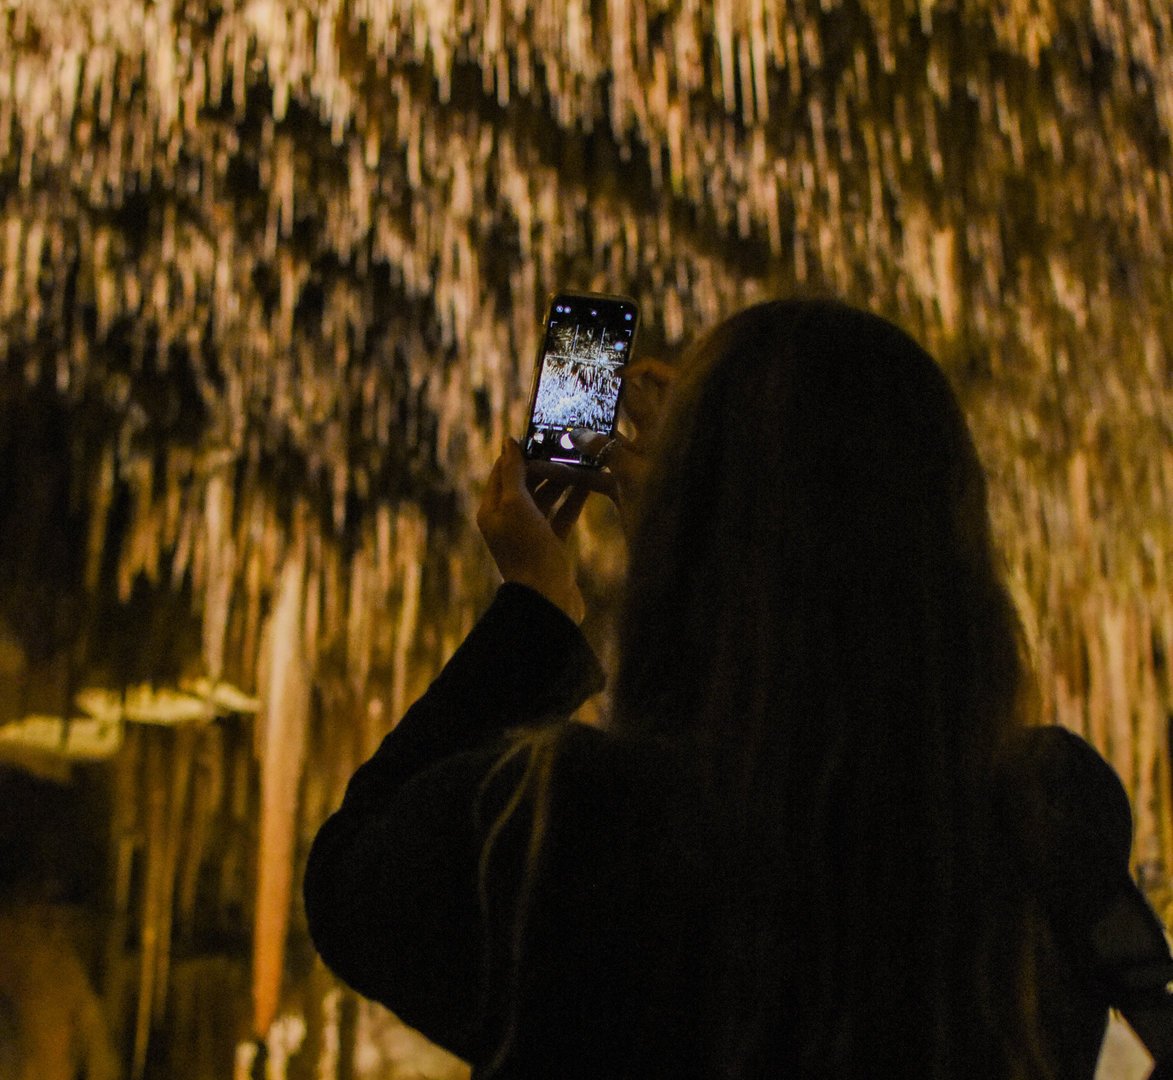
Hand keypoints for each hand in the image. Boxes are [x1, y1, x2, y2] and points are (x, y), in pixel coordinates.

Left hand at [476, 438, 588, 621]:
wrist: (547, 598)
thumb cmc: (528, 550)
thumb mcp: (516, 505)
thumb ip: (513, 472)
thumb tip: (508, 441)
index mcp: (492, 510)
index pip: (503, 471)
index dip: (519, 452)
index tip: (539, 433)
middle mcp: (508, 520)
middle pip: (525, 483)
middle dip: (544, 464)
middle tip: (565, 443)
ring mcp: (531, 533)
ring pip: (546, 497)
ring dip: (561, 479)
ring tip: (580, 459)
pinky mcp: (551, 543)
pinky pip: (562, 514)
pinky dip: (573, 499)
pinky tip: (589, 483)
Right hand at [534, 358, 676, 538]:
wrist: (681, 549)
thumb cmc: (671, 506)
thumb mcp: (637, 474)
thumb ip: (608, 451)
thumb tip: (578, 433)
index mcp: (671, 427)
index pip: (666, 381)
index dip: (643, 369)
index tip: (615, 372)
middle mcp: (659, 440)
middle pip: (631, 407)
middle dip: (601, 399)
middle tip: (574, 391)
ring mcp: (644, 463)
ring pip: (609, 442)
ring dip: (582, 438)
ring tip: (553, 429)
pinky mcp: (628, 487)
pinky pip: (599, 473)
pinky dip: (577, 473)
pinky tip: (550, 471)